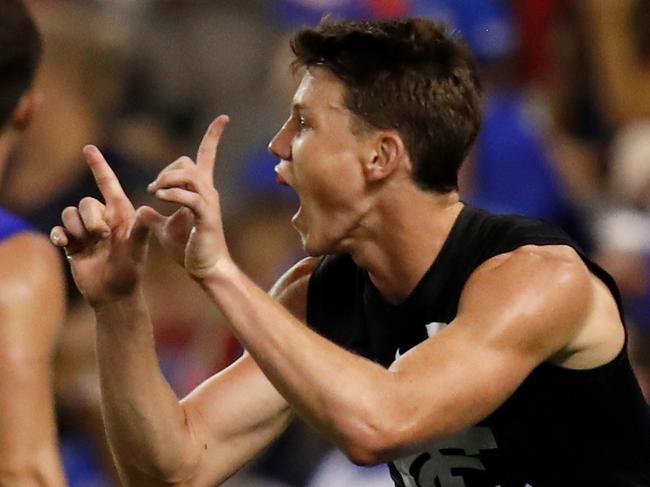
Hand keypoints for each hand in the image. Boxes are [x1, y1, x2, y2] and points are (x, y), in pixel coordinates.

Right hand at [50, 146, 149, 306]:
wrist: (115, 294)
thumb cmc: (131, 271)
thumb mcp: (137, 250)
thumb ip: (139, 231)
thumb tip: (143, 211)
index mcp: (120, 213)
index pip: (107, 184)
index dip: (98, 166)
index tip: (89, 148)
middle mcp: (103, 218)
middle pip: (85, 203)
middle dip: (90, 218)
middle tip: (102, 236)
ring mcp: (85, 231)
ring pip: (69, 214)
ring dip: (77, 229)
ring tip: (89, 245)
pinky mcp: (72, 243)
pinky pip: (57, 230)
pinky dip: (59, 236)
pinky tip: (66, 246)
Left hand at [140, 115, 231, 280]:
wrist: (206, 270)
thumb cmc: (189, 250)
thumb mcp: (165, 230)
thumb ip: (154, 218)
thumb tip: (142, 210)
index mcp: (200, 192)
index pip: (207, 156)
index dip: (214, 136)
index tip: (224, 118)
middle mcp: (208, 193)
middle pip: (190, 162)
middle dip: (168, 170)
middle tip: (153, 190)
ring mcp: (208, 204)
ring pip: (190, 174)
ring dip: (168, 179)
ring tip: (155, 193)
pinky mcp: (205, 218)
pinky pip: (190, 197)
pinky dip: (172, 194)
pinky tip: (159, 199)